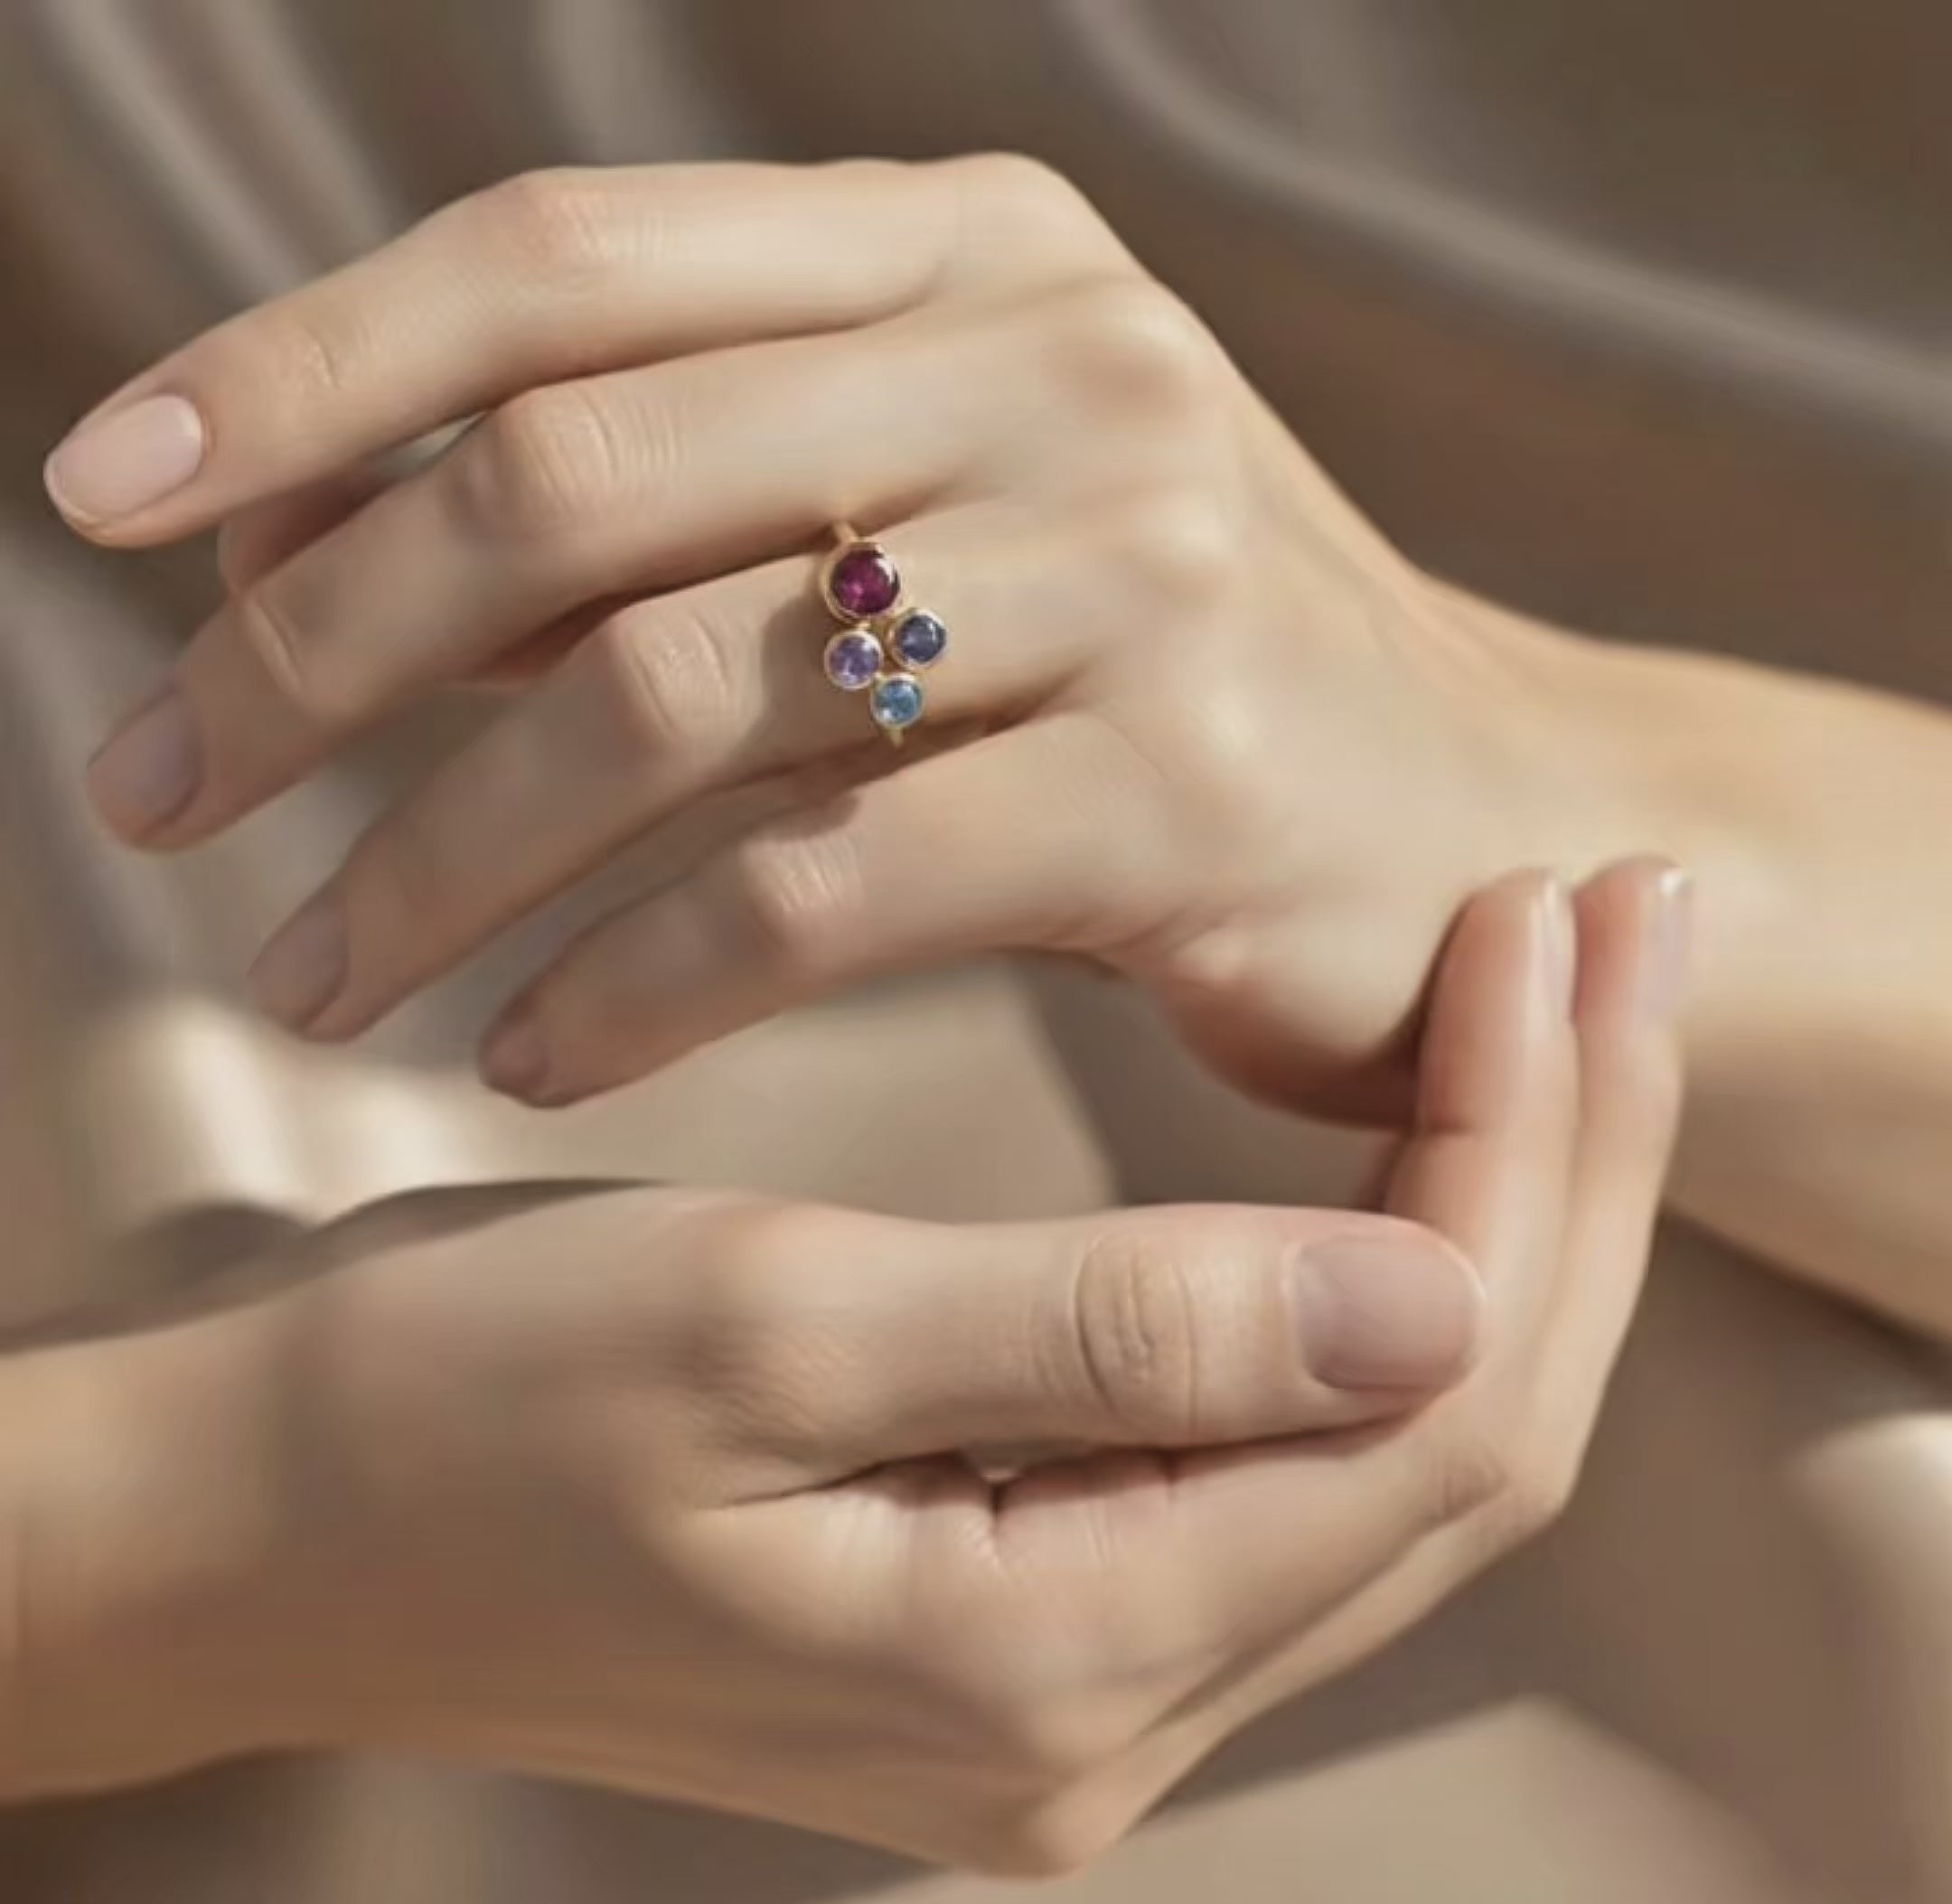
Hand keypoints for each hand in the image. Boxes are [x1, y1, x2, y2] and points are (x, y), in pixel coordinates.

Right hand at [6, 866, 1686, 1867]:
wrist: (270, 1520)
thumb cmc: (455, 1403)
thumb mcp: (763, 1329)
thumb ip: (1109, 1336)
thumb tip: (1437, 1305)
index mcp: (1051, 1663)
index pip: (1430, 1410)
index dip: (1529, 1152)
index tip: (1543, 917)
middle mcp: (1101, 1713)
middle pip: (1457, 1439)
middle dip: (1564, 1168)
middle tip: (1611, 922)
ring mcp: (1069, 1678)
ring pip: (1390, 1445)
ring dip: (1487, 1212)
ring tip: (1541, 999)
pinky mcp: (1022, 1604)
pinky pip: (1280, 1449)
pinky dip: (1365, 1275)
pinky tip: (1393, 1135)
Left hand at [52, 157, 1602, 1113]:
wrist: (1493, 825)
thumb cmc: (1166, 697)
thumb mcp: (938, 533)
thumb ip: (677, 509)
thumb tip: (305, 559)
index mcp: (972, 255)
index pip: (563, 261)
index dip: (298, 367)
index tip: (95, 500)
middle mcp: (1059, 367)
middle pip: (574, 478)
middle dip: (312, 653)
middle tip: (157, 801)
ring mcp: (1138, 569)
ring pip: (670, 697)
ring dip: (437, 855)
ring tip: (313, 978)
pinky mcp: (1180, 792)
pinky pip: (813, 887)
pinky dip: (629, 986)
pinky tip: (529, 1060)